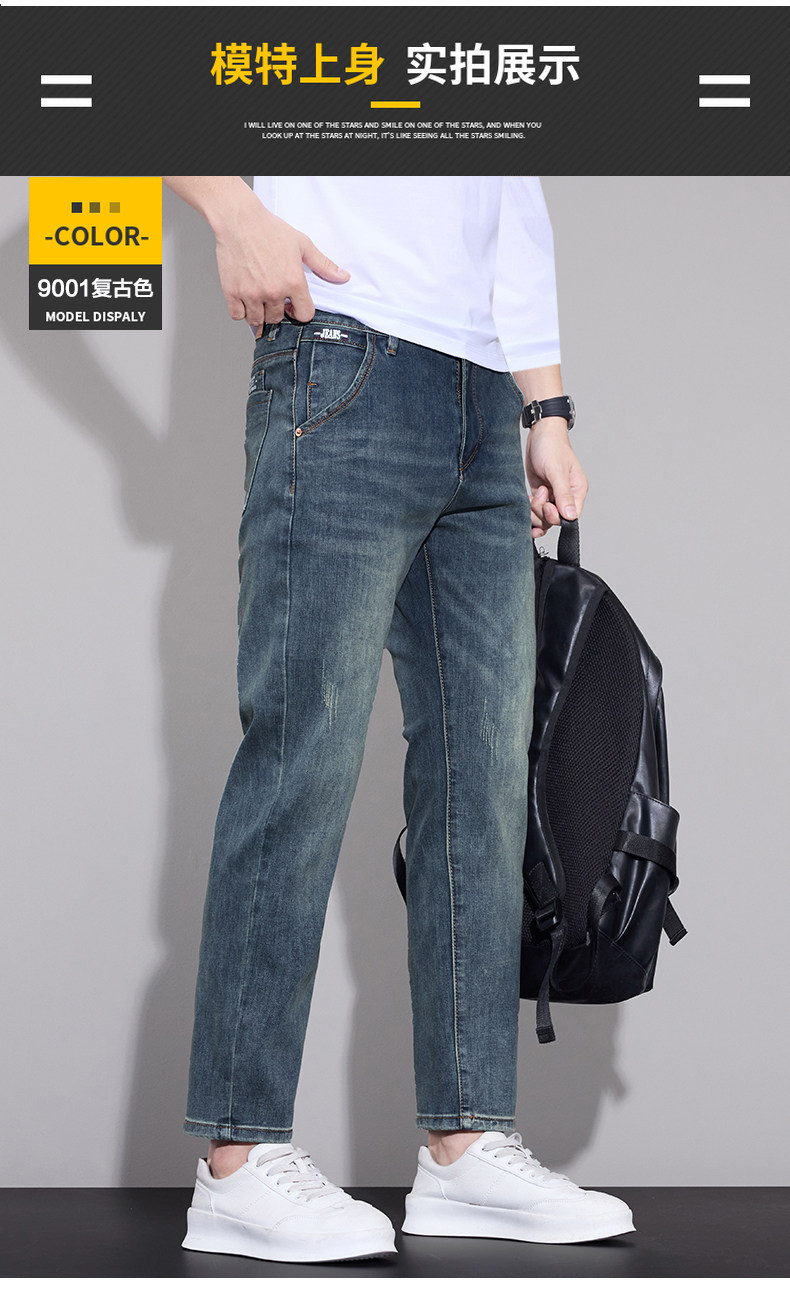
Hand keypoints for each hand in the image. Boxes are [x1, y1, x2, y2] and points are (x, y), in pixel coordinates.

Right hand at [212, 188, 349, 335]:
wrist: (239, 220)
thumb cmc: (269, 230)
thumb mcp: (302, 244)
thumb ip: (323, 265)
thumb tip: (343, 277)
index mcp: (293, 282)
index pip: (304, 315)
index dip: (299, 311)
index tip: (292, 305)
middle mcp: (273, 291)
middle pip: (278, 319)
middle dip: (277, 311)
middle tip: (272, 296)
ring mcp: (251, 294)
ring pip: (257, 320)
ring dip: (259, 314)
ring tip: (258, 298)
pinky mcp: (232, 292)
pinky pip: (237, 316)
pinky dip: (240, 311)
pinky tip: (244, 298)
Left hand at [525, 418, 588, 537]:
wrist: (539, 433)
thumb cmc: (551, 447)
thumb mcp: (557, 471)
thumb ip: (563, 495)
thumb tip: (570, 517)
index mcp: (577, 491)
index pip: (570, 517)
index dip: (556, 516)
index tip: (546, 504)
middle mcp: (566, 496)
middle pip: (555, 519)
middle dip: (542, 512)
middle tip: (538, 494)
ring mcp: (552, 496)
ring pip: (543, 518)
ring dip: (534, 511)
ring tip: (533, 494)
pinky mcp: (540, 494)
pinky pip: (536, 511)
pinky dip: (529, 510)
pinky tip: (527, 501)